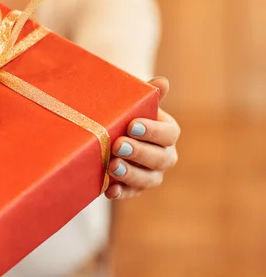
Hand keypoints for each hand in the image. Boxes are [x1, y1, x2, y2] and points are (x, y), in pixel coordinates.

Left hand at [104, 77, 179, 199]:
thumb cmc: (123, 112)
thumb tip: (161, 82)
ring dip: (131, 174)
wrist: (107, 129)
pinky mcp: (134, 187)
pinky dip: (122, 193)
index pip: (169, 133)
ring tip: (113, 166)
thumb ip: (146, 94)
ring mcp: (151, 174)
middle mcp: (164, 155)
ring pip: (149, 179)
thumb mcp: (133, 101)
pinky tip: (110, 190)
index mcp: (167, 132)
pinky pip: (132, 193)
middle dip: (139, 152)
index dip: (153, 131)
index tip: (132, 125)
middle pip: (161, 158)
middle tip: (118, 145)